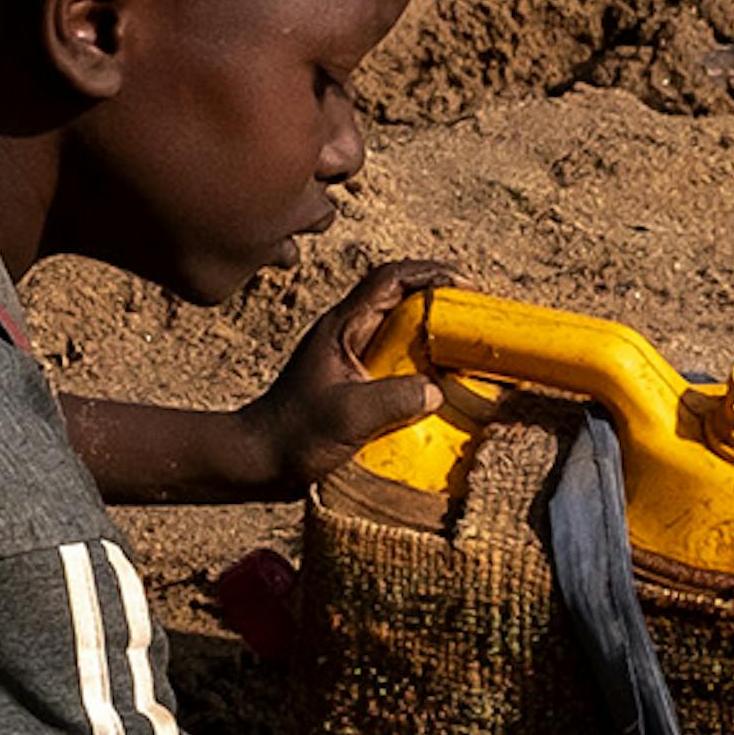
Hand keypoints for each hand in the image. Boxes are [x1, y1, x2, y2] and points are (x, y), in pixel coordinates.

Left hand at [232, 261, 457, 495]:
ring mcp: (350, 357)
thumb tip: (436, 391)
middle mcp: (347, 334)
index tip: (464, 285)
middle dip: (439, 299)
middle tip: (475, 316)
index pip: (389, 279)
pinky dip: (421, 365)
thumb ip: (394, 399)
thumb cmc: (295, 435)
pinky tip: (440, 386)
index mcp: (342, 327)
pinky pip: (395, 361)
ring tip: (466, 347)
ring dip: (432, 333)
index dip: (429, 273)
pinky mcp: (355, 382)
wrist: (258, 460)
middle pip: (399, 297)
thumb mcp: (349, 416)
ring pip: (399, 329)